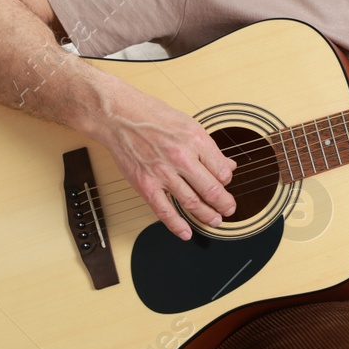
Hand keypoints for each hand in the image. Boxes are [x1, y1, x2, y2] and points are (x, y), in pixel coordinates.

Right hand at [87, 78, 236, 240]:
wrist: (119, 116)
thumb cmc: (152, 116)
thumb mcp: (189, 124)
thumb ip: (209, 148)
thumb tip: (228, 165)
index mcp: (195, 141)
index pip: (222, 171)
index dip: (228, 181)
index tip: (226, 184)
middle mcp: (181, 158)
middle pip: (211, 190)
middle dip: (224, 204)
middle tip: (229, 209)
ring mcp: (162, 173)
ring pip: (192, 203)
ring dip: (207, 215)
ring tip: (215, 220)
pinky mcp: (145, 185)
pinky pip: (164, 211)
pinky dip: (177, 225)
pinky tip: (186, 232)